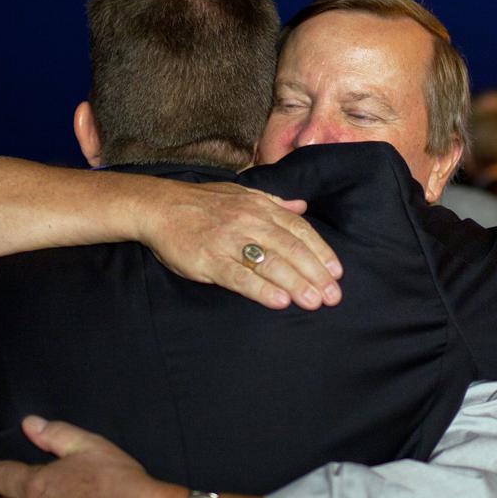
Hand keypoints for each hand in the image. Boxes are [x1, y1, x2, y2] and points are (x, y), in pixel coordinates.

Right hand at [136, 181, 342, 310]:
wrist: (160, 207)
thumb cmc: (204, 203)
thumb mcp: (242, 195)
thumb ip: (274, 203)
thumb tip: (302, 206)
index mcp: (261, 208)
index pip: (300, 230)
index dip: (321, 253)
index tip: (337, 274)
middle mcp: (250, 222)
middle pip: (291, 249)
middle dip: (315, 274)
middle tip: (333, 297)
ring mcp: (230, 241)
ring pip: (270, 263)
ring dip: (296, 283)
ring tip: (314, 302)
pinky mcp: (209, 260)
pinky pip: (239, 276)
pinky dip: (261, 289)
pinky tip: (279, 302)